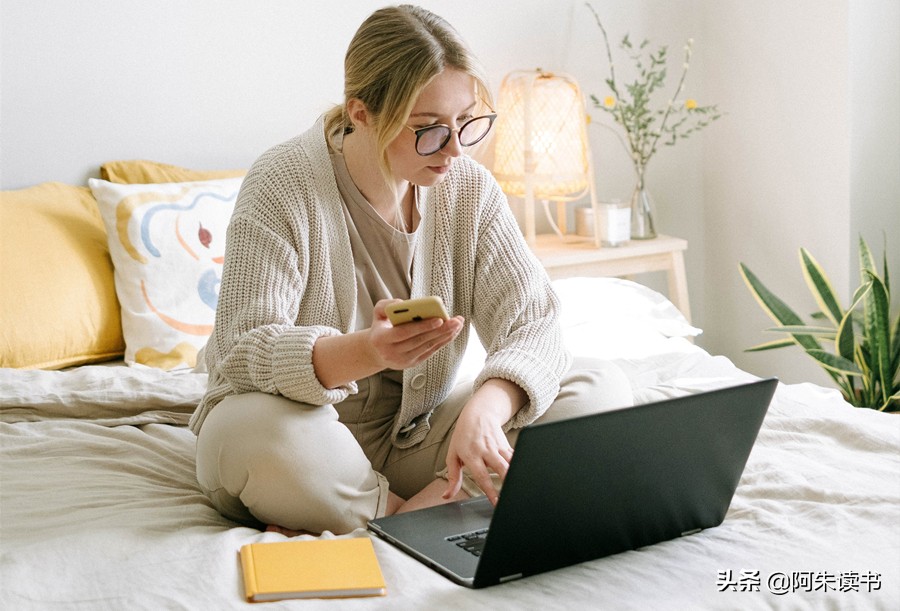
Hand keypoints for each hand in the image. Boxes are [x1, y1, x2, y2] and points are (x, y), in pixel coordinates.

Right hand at [368, 299, 463, 370]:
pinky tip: (452, 332)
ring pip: (428, 346)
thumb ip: (386, 305)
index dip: (422, 326)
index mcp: (381, 339)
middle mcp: (392, 353)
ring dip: (445, 335)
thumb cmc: (381, 327)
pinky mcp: (412, 363)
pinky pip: (430, 351)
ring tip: (458, 324)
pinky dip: (442, 341)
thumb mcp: (377, 313)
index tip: (439, 319)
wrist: (377, 351)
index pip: (404, 333)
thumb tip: (404, 304)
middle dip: (440, 330)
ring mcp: (403, 360)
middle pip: (420, 341)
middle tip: (455, 321)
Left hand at [443, 380, 525, 504]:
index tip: (496, 502)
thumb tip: (446, 495)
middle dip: (508, 482)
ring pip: (510, 461)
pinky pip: (515, 456)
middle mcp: (486, 450)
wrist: (477, 413)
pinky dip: (519, 466)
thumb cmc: (463, 437)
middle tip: (512, 497)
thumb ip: (452, 478)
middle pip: (500, 467)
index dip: (490, 490)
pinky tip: (524, 475)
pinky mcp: (506, 444)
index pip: (482, 476)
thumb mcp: (453, 455)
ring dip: (516, 474)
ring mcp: (498, 446)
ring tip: (519, 488)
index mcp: (472, 455)